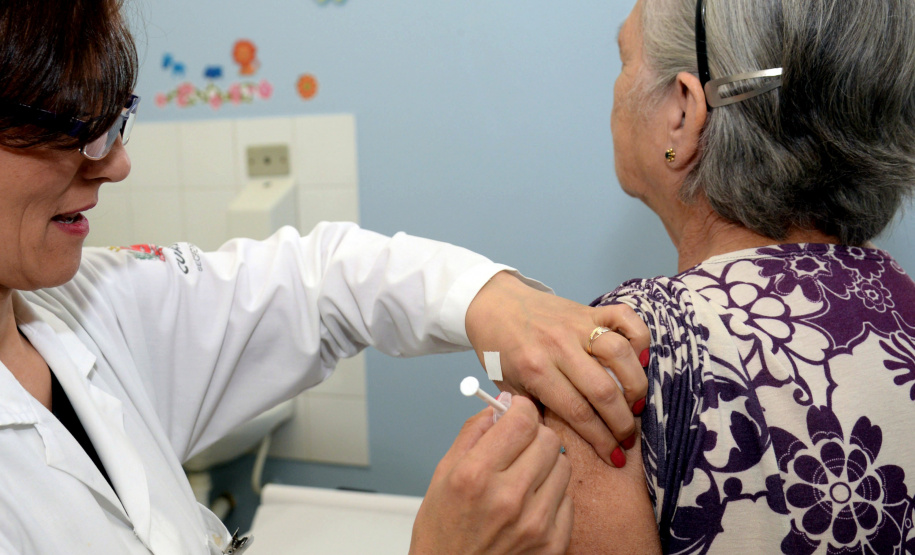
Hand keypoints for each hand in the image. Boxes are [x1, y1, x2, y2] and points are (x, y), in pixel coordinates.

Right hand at [410, 396, 572, 554]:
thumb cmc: (443, 532)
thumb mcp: (442, 474)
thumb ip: (472, 434)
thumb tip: (498, 406)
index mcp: (475, 476)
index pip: (521, 421)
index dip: (521, 409)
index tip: (517, 410)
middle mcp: (508, 498)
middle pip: (548, 439)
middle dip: (534, 434)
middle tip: (519, 443)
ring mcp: (534, 523)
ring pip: (563, 465)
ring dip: (545, 464)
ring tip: (523, 477)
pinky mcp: (552, 543)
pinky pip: (568, 498)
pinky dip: (552, 495)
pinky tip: (530, 504)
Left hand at [464, 271, 648, 466]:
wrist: (493, 306)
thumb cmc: (501, 351)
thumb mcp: (508, 388)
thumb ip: (534, 414)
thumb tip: (561, 445)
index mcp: (535, 370)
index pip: (578, 412)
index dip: (602, 440)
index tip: (615, 457)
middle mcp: (559, 346)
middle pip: (604, 390)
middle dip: (622, 422)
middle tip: (628, 438)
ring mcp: (576, 324)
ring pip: (620, 354)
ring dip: (635, 385)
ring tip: (636, 405)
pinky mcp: (589, 309)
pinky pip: (625, 317)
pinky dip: (640, 337)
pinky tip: (640, 360)